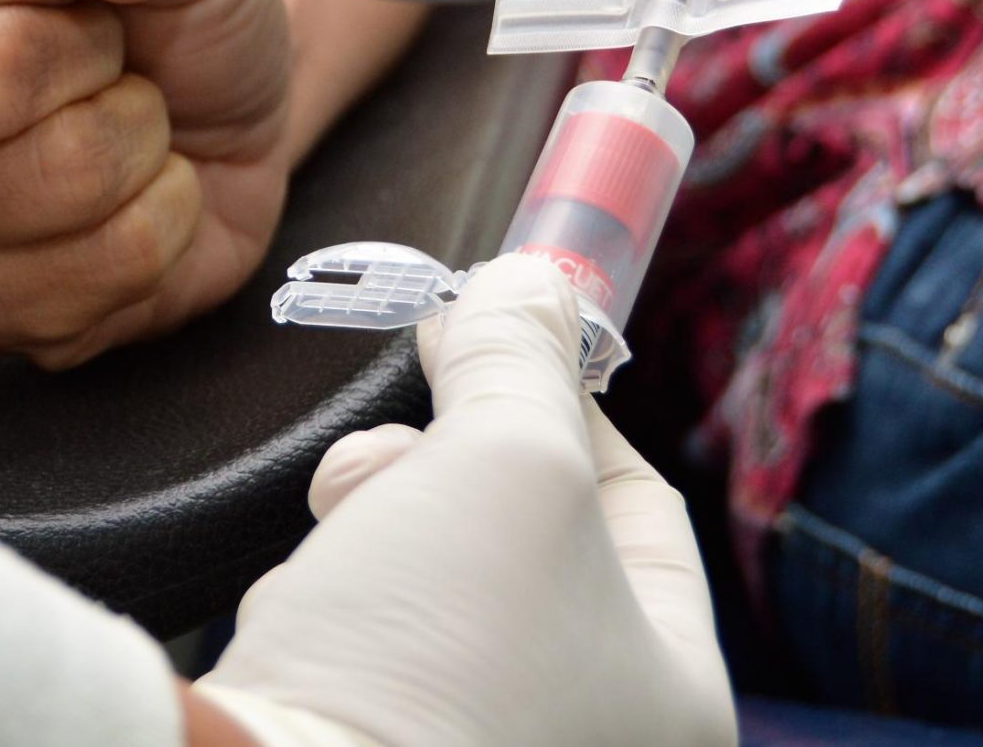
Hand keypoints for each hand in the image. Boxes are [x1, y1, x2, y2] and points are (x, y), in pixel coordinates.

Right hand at [196, 255, 736, 746]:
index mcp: (674, 694)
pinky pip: (366, 638)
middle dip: (443, 466)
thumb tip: (531, 281)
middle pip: (526, 532)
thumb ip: (524, 356)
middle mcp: (593, 737)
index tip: (487, 334)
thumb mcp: (506, 458)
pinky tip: (307, 609)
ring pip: (433, 575)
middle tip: (398, 444)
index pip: (642, 501)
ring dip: (376, 522)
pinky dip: (331, 598)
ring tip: (347, 532)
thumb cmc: (435, 648)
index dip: (561, 399)